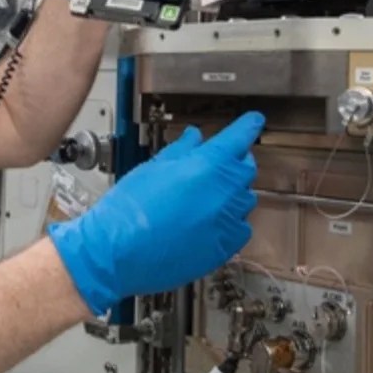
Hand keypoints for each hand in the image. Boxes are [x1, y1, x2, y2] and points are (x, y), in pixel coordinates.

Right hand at [47, 112, 264, 313]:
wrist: (118, 250)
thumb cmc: (129, 208)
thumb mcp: (153, 167)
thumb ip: (182, 150)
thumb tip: (195, 138)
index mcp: (208, 165)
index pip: (240, 137)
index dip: (248, 126)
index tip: (254, 121)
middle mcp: (225, 192)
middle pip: (246, 169)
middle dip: (236, 161)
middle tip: (218, 164)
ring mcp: (227, 222)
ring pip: (245, 199)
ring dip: (233, 193)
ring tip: (207, 197)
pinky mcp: (225, 248)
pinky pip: (241, 229)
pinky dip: (231, 222)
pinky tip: (210, 222)